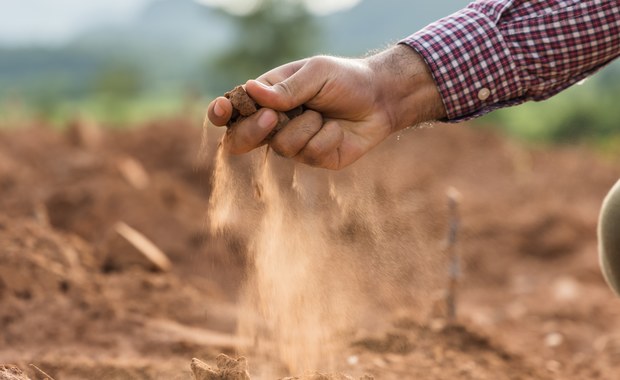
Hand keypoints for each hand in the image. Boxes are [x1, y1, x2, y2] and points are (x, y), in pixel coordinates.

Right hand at [207, 45, 445, 169]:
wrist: (382, 99)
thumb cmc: (346, 79)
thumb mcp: (316, 73)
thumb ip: (287, 88)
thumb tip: (251, 91)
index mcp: (269, 97)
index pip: (234, 109)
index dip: (221, 112)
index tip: (221, 110)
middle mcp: (275, 123)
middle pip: (241, 139)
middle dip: (253, 131)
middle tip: (273, 118)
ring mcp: (293, 143)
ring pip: (281, 147)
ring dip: (306, 128)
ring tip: (324, 115)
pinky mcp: (314, 159)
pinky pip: (310, 154)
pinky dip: (327, 137)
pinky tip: (337, 129)